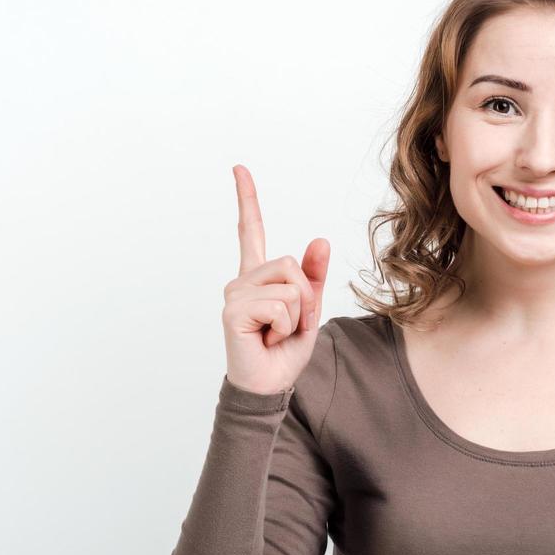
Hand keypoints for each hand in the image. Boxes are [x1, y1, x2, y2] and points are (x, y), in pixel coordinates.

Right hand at [222, 164, 330, 394]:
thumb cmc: (283, 351)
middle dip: (305, 297)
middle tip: (288, 324)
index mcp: (258, 277)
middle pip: (291, 263)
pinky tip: (267, 338)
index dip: (247, 199)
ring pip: (289, 284)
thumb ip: (314, 277)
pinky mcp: (234, 310)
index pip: (251, 231)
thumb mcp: (309, 310)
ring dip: (297, 314)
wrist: (269, 385)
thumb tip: (320, 240)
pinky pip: (280, 304)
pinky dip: (286, 325)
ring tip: (276, 332)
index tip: (239, 169)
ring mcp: (235, 294)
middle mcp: (242, 281)